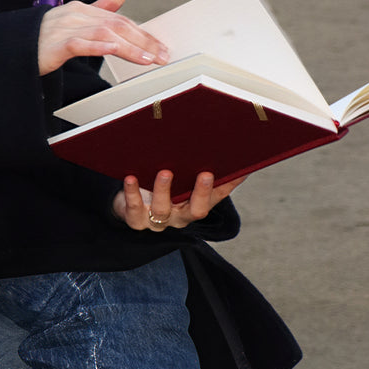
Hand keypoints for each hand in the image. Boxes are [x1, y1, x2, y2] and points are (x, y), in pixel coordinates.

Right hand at [37, 0, 169, 75]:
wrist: (10, 47)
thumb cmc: (41, 38)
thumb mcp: (74, 21)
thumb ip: (99, 8)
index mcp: (82, 10)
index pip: (120, 21)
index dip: (143, 34)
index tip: (161, 47)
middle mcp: (75, 15)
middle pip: (117, 26)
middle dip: (144, 41)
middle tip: (163, 55)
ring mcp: (64, 29)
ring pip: (104, 34)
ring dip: (129, 47)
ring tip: (148, 59)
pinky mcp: (54, 45)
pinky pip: (79, 44)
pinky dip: (98, 47)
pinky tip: (113, 51)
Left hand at [113, 170, 246, 231]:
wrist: (129, 205)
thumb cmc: (160, 187)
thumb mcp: (181, 180)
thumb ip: (198, 167)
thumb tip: (225, 148)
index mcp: (195, 205)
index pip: (217, 197)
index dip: (228, 186)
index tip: (239, 171)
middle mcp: (180, 216)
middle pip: (196, 210)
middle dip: (202, 192)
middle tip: (206, 174)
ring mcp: (157, 221)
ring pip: (163, 209)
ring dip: (164, 190)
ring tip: (166, 172)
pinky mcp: (135, 220)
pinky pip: (134, 208)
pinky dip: (132, 192)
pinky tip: (131, 177)